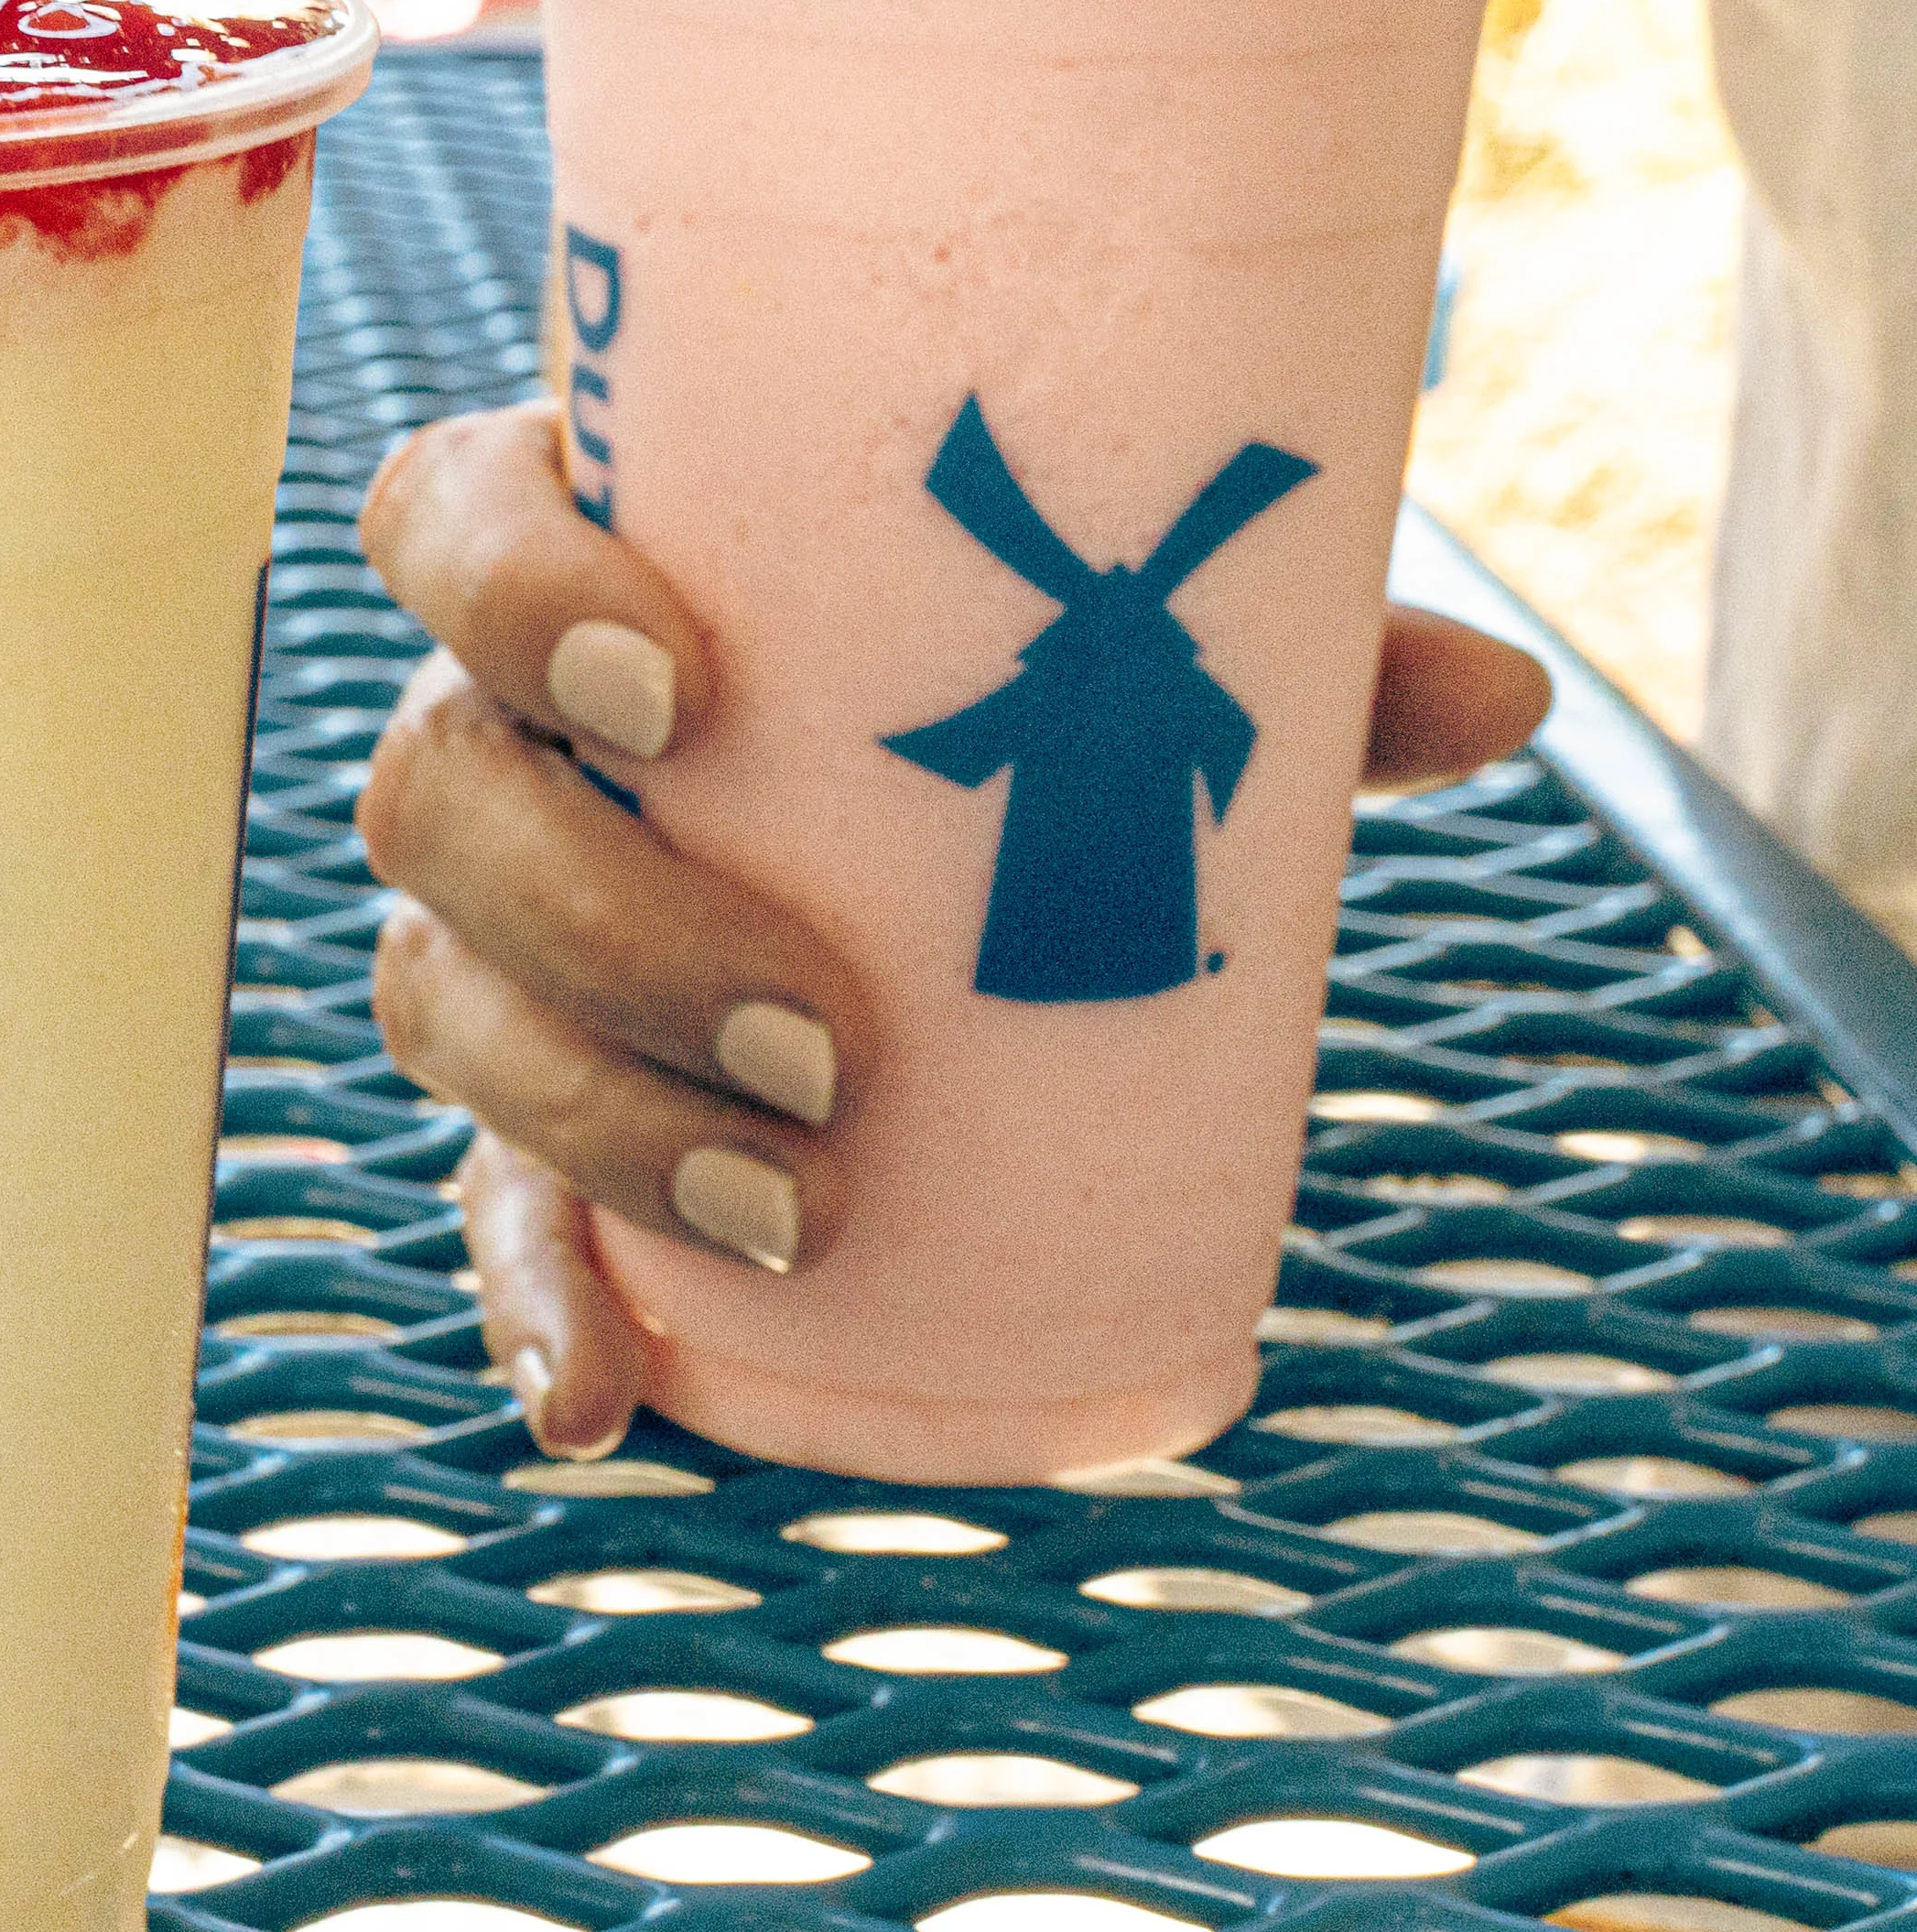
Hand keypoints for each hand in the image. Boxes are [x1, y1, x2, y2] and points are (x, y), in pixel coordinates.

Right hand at [355, 400, 1553, 1462]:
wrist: (890, 821)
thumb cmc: (973, 692)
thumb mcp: (1092, 652)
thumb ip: (1257, 657)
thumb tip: (1497, 705)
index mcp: (590, 572)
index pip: (448, 529)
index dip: (508, 596)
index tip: (675, 686)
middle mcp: (496, 750)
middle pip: (434, 800)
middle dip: (602, 925)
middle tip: (825, 1033)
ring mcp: (494, 941)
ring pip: (443, 1007)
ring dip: (596, 1118)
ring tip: (799, 1209)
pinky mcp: (527, 1115)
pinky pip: (483, 1206)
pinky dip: (533, 1303)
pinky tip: (600, 1402)